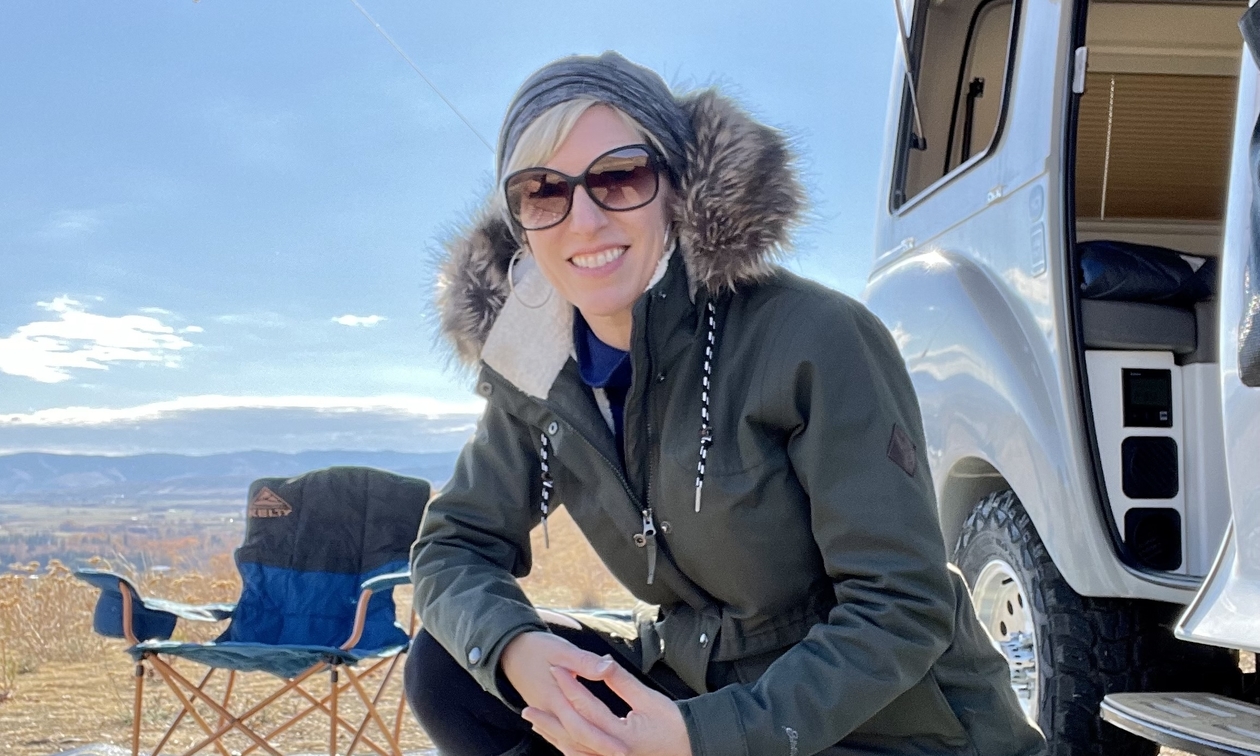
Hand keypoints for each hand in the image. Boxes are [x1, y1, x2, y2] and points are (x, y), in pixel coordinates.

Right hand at [500, 632, 630, 755]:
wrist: (509, 650)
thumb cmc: (537, 647)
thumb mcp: (562, 649)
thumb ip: (585, 661)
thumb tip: (607, 668)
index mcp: (555, 698)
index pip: (581, 726)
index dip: (602, 739)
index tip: (622, 747)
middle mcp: (549, 712)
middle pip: (574, 739)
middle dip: (598, 749)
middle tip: (622, 755)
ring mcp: (545, 715)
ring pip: (566, 741)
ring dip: (585, 750)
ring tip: (606, 755)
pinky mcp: (545, 714)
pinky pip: (558, 736)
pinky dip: (570, 746)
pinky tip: (580, 749)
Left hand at [522, 654, 691, 755]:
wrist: (692, 747)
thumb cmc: (674, 723)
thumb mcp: (648, 698)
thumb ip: (621, 682)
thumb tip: (602, 662)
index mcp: (621, 734)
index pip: (585, 706)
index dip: (569, 684)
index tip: (555, 668)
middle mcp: (613, 753)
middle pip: (571, 734)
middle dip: (549, 720)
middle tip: (527, 707)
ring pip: (574, 751)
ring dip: (553, 737)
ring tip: (535, 724)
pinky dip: (568, 749)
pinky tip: (558, 741)